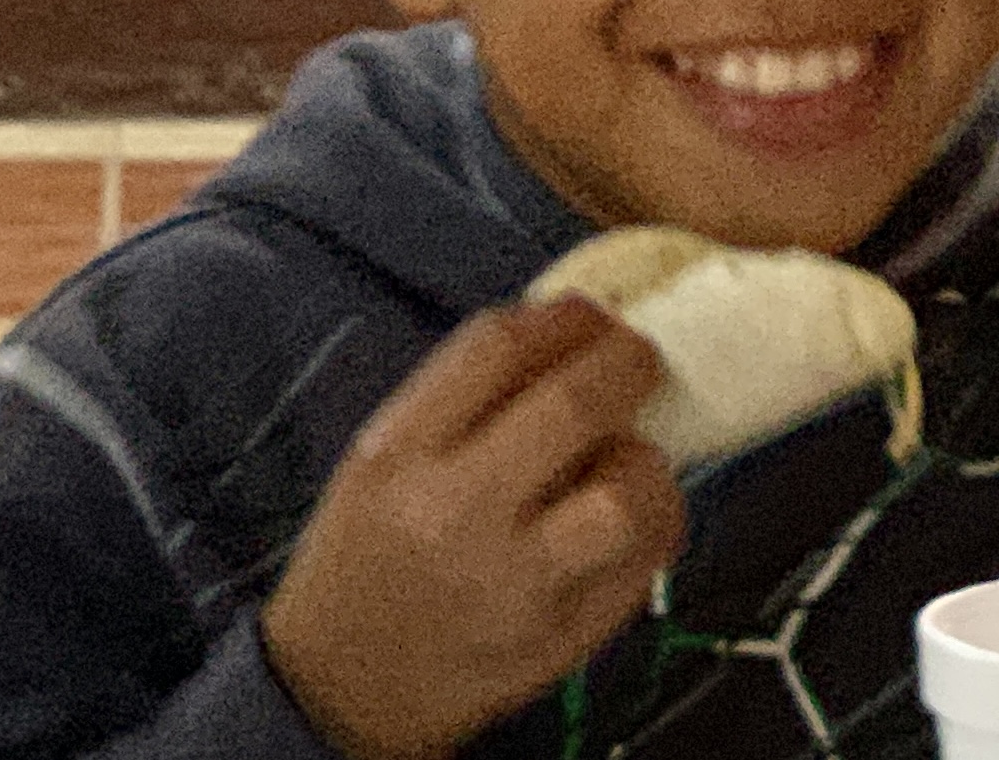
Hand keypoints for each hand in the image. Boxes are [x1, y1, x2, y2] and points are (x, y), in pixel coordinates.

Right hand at [260, 294, 683, 759]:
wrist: (343, 686)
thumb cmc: (371, 548)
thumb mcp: (383, 452)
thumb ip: (463, 391)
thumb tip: (570, 324)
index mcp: (401, 453)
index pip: (497, 347)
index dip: (562, 315)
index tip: (589, 312)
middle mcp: (455, 516)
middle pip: (572, 407)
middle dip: (625, 361)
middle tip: (637, 358)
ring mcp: (514, 586)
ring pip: (624, 497)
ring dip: (644, 458)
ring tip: (627, 454)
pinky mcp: (560, 639)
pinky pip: (645, 561)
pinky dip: (655, 520)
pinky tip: (632, 510)